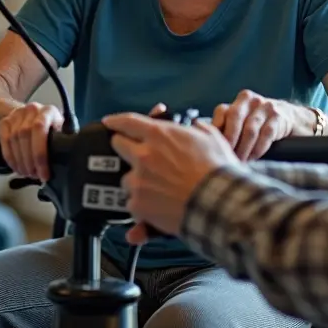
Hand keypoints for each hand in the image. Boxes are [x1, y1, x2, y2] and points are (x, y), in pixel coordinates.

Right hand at [0, 102, 62, 179]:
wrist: (36, 116)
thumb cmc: (52, 129)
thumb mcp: (62, 132)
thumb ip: (63, 142)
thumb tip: (63, 162)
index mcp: (48, 111)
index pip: (40, 128)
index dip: (40, 154)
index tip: (44, 172)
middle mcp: (32, 109)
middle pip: (25, 135)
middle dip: (29, 160)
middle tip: (34, 175)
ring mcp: (17, 114)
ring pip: (13, 139)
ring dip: (20, 161)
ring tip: (27, 173)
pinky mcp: (5, 122)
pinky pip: (4, 140)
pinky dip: (9, 157)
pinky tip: (16, 167)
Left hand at [103, 112, 238, 243]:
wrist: (217, 203)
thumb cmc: (217, 171)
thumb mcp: (212, 138)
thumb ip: (197, 128)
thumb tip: (195, 126)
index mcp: (159, 135)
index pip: (127, 122)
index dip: (116, 121)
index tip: (110, 122)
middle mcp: (143, 155)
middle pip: (119, 146)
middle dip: (126, 149)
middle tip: (139, 157)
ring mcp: (138, 181)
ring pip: (127, 178)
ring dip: (138, 182)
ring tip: (159, 189)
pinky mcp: (138, 205)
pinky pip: (132, 203)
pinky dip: (142, 205)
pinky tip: (158, 206)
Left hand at [212, 90, 305, 160]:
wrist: (292, 119)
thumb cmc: (260, 124)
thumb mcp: (244, 120)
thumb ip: (227, 127)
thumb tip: (205, 144)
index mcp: (239, 100)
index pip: (222, 111)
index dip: (216, 129)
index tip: (212, 147)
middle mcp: (251, 100)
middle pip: (234, 118)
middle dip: (229, 140)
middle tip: (224, 157)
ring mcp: (266, 107)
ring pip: (250, 129)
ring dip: (243, 149)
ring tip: (238, 162)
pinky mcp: (279, 117)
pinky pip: (265, 134)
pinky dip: (258, 149)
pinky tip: (253, 158)